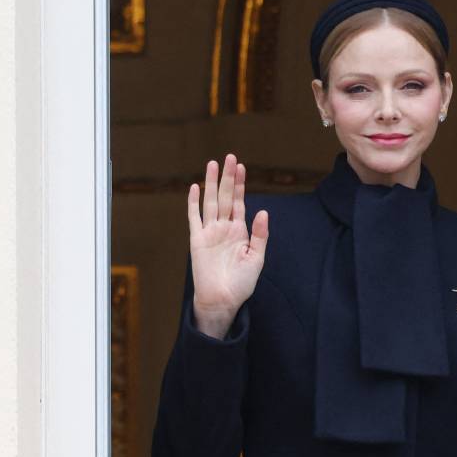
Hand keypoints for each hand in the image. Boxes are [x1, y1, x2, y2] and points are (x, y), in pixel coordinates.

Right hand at [188, 154, 268, 339]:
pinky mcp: (197, 240)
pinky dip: (194, 203)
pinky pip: (194, 218)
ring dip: (211, 183)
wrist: (223, 299)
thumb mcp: (256, 257)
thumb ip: (260, 234)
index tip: (241, 167)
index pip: (239, 202)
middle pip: (225, 196)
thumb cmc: (241, 282)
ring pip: (210, 202)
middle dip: (227, 177)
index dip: (240, 185)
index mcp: (240, 231)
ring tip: (212, 164)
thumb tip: (263, 211)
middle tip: (229, 157)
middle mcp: (224, 228)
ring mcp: (210, 232)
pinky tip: (195, 188)